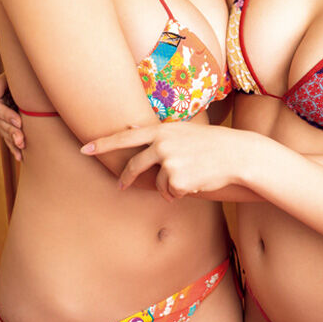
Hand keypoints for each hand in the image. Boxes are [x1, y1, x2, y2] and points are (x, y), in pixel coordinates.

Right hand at [0, 73, 23, 161]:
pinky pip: (8, 137)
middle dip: (11, 132)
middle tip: (22, 140)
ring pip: (4, 132)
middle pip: (0, 123)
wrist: (27, 77)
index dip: (7, 116)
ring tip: (22, 149)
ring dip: (13, 142)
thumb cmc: (20, 73)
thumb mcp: (8, 75)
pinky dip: (14, 147)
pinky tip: (20, 157)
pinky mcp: (5, 125)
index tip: (18, 122)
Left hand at [81, 123, 246, 200]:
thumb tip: (131, 128)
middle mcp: (162, 144)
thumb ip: (157, 133)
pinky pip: (170, 193)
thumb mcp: (184, 131)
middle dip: (127, 177)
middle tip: (121, 185)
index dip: (103, 143)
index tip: (85, 148)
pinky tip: (196, 183)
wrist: (237, 154)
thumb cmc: (212, 143)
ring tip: (189, 178)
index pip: (125, 137)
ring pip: (156, 183)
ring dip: (168, 186)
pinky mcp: (177, 180)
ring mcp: (169, 162)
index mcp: (162, 130)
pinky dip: (180, 193)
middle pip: (134, 165)